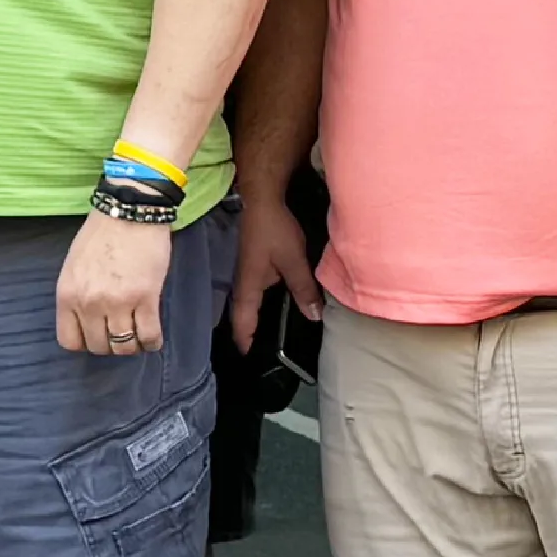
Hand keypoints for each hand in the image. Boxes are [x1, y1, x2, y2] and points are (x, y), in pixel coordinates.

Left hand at [57, 212, 177, 359]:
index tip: (97, 335)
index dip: (85, 343)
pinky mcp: (145, 299)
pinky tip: (153, 339)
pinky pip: (148, 336)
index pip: (69, 341)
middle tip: (120, 334)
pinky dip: (152, 342)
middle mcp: (89, 304)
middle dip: (110, 345)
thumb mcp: (74, 266)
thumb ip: (77, 294)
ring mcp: (118, 303)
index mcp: (67, 295)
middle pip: (99, 347)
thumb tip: (87, 320)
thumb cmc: (101, 234)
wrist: (129, 211)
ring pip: (124, 346)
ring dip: (132, 346)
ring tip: (138, 337)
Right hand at [228, 189, 325, 350]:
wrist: (262, 199)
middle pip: (245, 316)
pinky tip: (283, 303)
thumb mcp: (293, 261)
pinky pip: (261, 290)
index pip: (242, 322)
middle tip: (266, 352)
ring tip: (275, 334)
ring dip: (261, 318)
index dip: (245, 341)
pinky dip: (269, 301)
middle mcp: (245, 283)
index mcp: (248, 287)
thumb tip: (314, 316)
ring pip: (254, 303)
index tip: (250, 358)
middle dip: (253, 334)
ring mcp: (250, 273)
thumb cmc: (273, 229)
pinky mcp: (258, 264)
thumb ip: (303, 288)